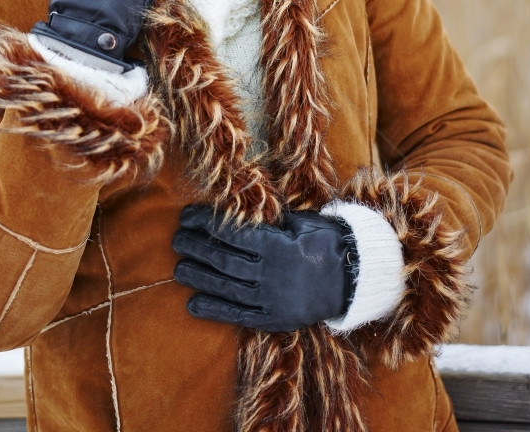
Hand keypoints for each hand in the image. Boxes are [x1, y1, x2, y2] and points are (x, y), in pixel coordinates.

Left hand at [172, 204, 355, 332]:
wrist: (353, 280)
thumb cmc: (325, 242)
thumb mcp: (300, 222)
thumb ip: (270, 220)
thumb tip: (236, 209)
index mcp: (278, 246)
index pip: (232, 233)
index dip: (206, 223)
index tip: (186, 216)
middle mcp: (272, 274)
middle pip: (224, 260)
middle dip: (196, 247)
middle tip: (176, 239)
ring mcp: (272, 299)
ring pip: (227, 287)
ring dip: (199, 277)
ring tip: (178, 268)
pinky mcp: (273, 319)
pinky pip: (239, 315)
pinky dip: (214, 311)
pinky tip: (192, 304)